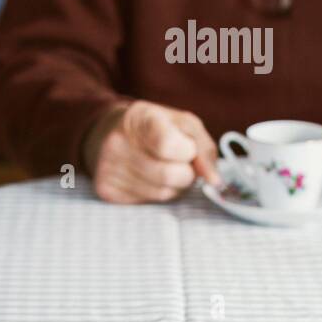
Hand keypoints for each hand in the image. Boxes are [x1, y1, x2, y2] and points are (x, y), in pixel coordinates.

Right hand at [84, 101, 221, 203]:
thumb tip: (215, 181)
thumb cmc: (155, 127)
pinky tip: (148, 178)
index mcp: (139, 118)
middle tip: (179, 162)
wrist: (107, 133)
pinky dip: (158, 193)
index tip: (186, 147)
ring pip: (163, 194)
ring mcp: (108, 168)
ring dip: (174, 186)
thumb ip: (204, 149)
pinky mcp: (106, 190)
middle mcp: (118, 142)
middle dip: (186, 173)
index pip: (168, 145)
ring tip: (164, 168)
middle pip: (170, 175)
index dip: (187, 151)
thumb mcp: (183, 124)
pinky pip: (148, 203)